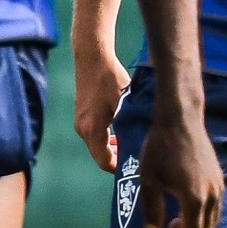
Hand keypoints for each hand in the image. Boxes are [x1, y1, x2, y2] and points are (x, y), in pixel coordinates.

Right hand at [72, 44, 129, 170]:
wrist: (92, 59)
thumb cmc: (111, 78)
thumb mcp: (126, 101)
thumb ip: (131, 121)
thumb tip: (146, 138)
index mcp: (93, 130)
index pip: (104, 161)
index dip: (120, 168)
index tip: (137, 169)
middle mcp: (83, 130)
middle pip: (100, 155)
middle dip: (119, 158)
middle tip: (139, 158)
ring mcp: (80, 123)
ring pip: (97, 145)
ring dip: (113, 147)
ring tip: (132, 145)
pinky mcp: (82, 115)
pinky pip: (95, 135)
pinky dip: (107, 138)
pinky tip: (121, 132)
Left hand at [136, 106, 223, 227]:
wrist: (181, 121)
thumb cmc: (160, 150)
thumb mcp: (149, 182)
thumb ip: (152, 211)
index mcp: (194, 198)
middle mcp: (212, 194)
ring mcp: (218, 185)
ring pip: (214, 218)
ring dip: (198, 227)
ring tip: (175, 224)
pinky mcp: (219, 177)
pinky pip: (216, 206)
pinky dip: (204, 215)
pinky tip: (186, 208)